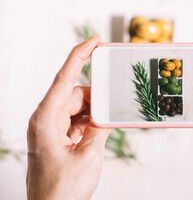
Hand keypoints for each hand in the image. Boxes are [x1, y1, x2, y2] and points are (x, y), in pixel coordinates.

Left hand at [27, 34, 110, 199]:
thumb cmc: (62, 189)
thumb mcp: (89, 155)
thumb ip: (100, 128)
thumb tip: (108, 113)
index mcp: (45, 119)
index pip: (64, 78)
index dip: (80, 55)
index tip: (95, 41)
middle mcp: (45, 120)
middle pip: (75, 94)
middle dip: (96, 98)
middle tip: (112, 106)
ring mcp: (51, 129)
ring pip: (78, 107)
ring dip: (94, 113)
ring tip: (105, 127)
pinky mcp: (58, 138)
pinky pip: (77, 120)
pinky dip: (91, 123)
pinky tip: (100, 131)